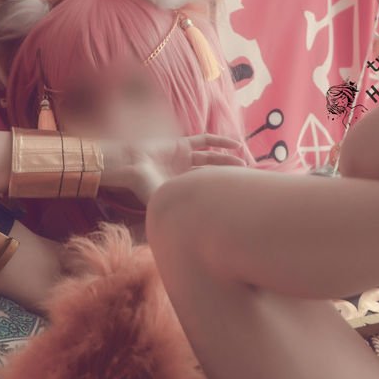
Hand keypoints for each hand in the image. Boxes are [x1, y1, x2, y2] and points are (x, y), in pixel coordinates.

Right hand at [100, 133, 246, 203]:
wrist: (132, 168)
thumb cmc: (146, 188)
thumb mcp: (166, 204)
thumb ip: (181, 214)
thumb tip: (201, 237)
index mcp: (181, 188)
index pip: (206, 189)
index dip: (222, 191)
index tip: (239, 194)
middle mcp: (184, 173)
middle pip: (212, 173)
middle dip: (228, 175)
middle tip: (246, 179)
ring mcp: (184, 157)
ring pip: (211, 158)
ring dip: (227, 159)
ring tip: (243, 163)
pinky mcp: (182, 144)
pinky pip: (204, 140)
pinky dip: (220, 141)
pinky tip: (236, 145)